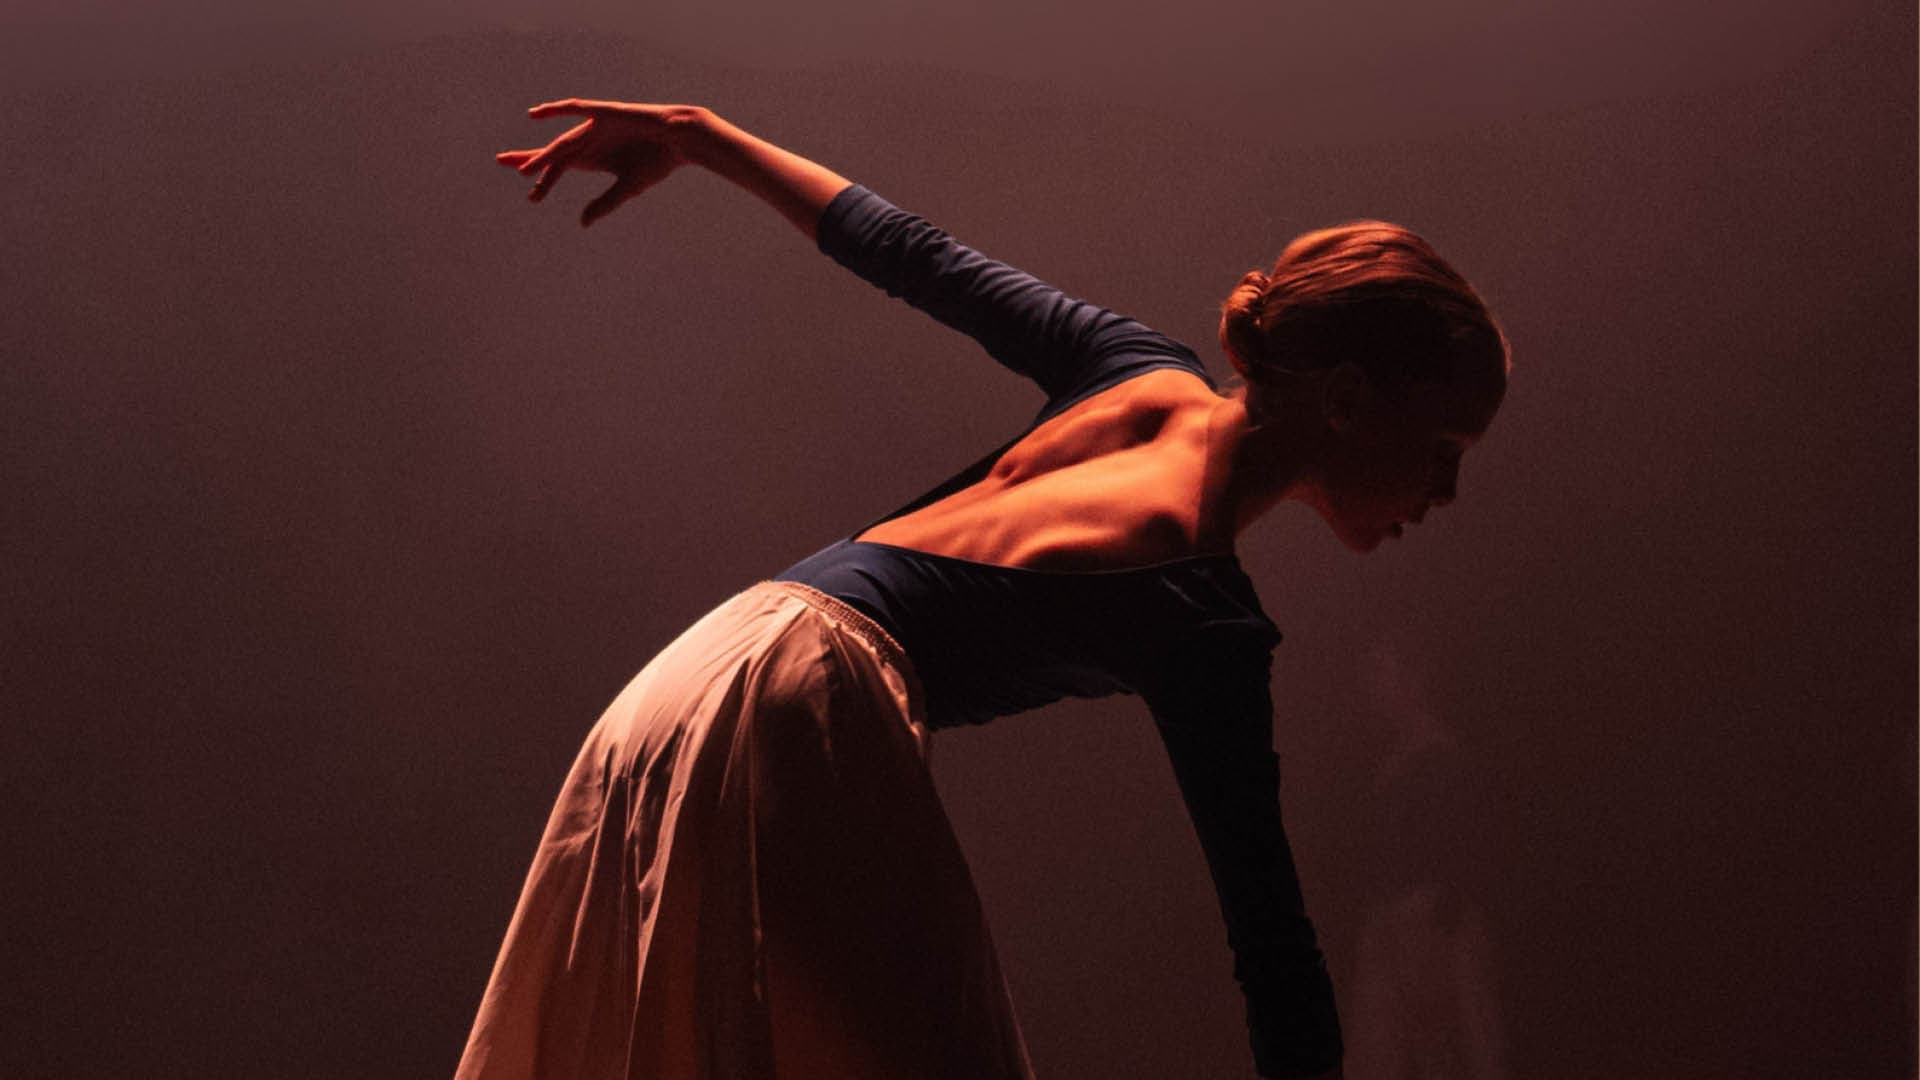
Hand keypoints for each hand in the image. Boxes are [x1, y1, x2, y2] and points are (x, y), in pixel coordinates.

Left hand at [495, 99, 708, 226]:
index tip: (531, 197)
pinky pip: (576, 109)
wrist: (678, 139)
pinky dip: (556, 110)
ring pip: (562, 142)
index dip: (543, 181)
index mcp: (594, 159)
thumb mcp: (628, 188)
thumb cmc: (657, 162)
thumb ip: (604, 204)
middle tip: (501, 162)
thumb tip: (582, 223)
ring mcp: (595, 127)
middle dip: (529, 159)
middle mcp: (589, 142)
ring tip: (523, 167)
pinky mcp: (604, 113)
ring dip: (543, 154)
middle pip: (552, 153)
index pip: (560, 169)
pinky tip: (537, 114)